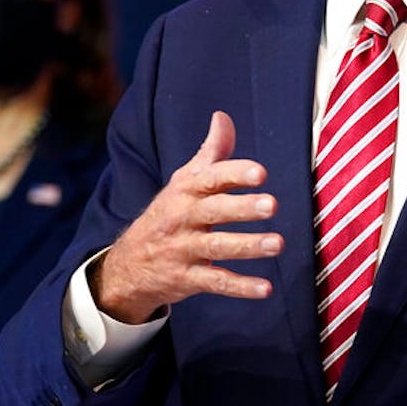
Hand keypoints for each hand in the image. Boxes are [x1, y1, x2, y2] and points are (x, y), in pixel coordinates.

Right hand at [93, 110, 282, 323]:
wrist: (129, 262)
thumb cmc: (169, 213)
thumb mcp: (184, 181)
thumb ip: (211, 153)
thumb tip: (223, 116)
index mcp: (186, 190)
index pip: (211, 178)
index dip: (235, 174)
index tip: (261, 172)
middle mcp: (183, 218)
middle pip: (214, 211)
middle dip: (242, 207)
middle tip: (272, 205)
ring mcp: (184, 249)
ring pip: (217, 247)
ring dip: (248, 246)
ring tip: (277, 244)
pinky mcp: (187, 279)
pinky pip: (215, 282)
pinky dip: (240, 287)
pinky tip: (265, 288)